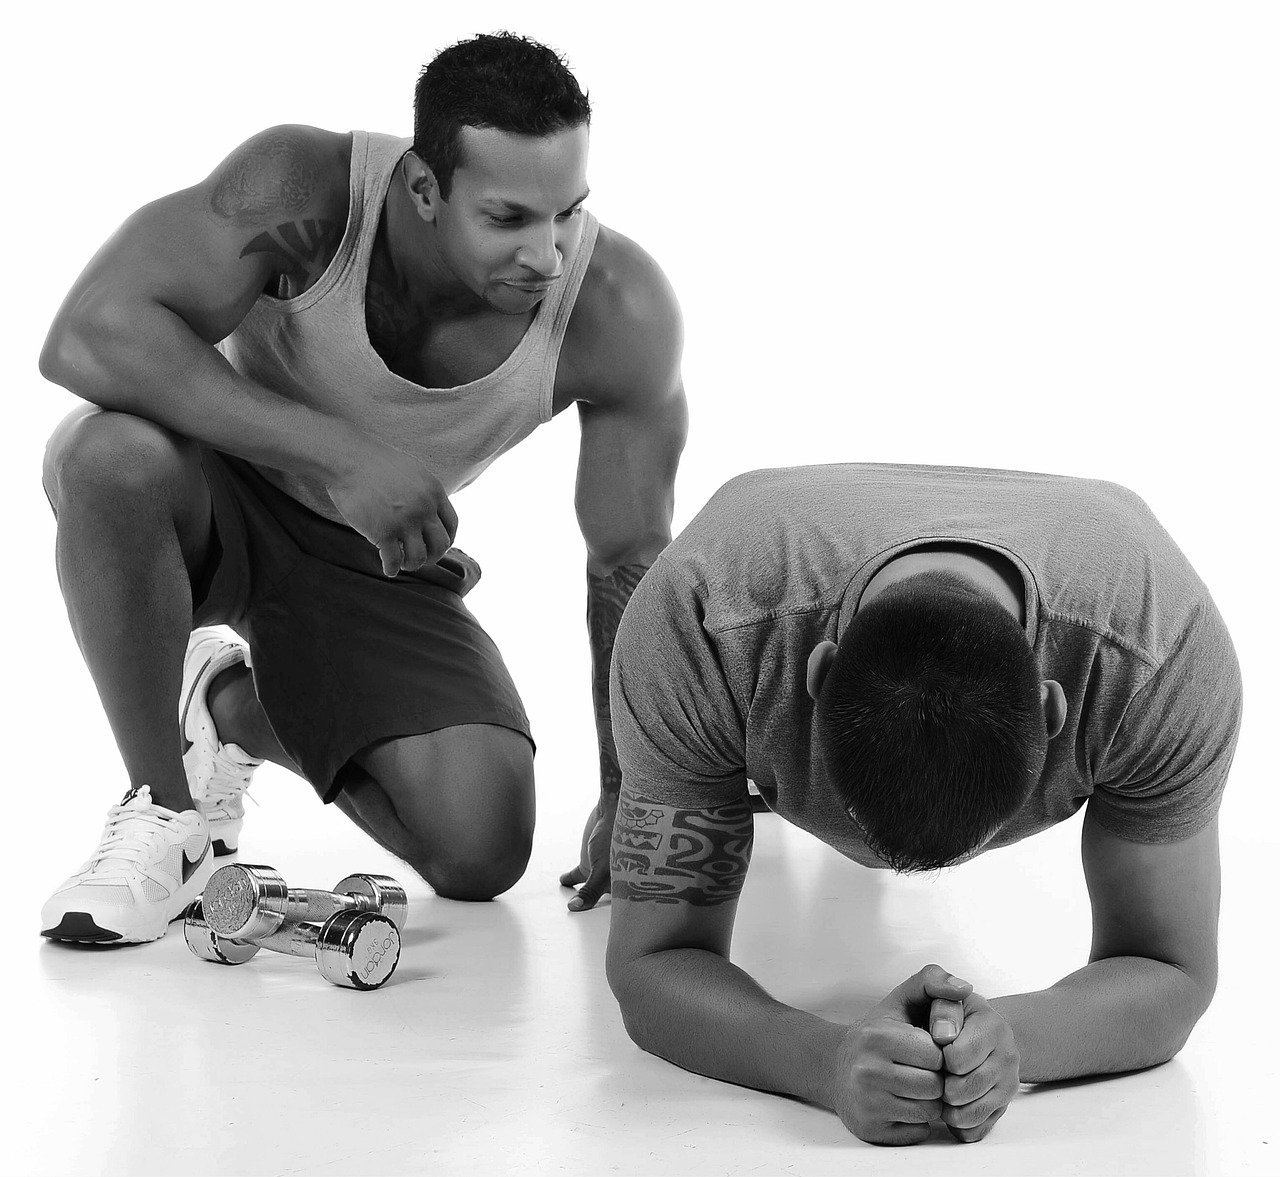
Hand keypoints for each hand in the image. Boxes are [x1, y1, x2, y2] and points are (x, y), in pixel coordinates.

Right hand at [326, 440, 457, 576]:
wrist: (349, 459)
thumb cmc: (375, 463)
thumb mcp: (413, 471)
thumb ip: (425, 492)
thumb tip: (431, 511)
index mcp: (434, 492)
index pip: (452, 525)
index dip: (447, 540)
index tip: (436, 546)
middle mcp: (425, 509)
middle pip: (440, 545)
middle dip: (432, 556)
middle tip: (421, 559)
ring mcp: (405, 522)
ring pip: (419, 557)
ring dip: (412, 564)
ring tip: (402, 563)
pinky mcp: (383, 532)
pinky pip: (393, 560)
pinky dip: (391, 569)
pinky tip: (388, 570)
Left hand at [558, 790, 618, 912]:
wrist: (616, 808)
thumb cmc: (618, 837)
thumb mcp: (603, 868)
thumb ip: (591, 890)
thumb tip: (575, 908)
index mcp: (630, 886)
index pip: (621, 909)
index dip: (615, 921)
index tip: (600, 932)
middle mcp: (618, 882)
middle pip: (605, 903)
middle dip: (595, 912)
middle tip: (581, 922)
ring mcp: (603, 873)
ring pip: (590, 890)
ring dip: (582, 897)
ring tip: (570, 907)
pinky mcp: (591, 864)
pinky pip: (579, 877)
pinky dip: (569, 880)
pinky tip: (563, 882)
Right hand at [828, 964, 972, 1145]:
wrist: (836, 1067)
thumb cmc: (877, 1034)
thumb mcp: (900, 1000)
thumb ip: (932, 983)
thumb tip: (965, 987)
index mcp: (877, 1036)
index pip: (937, 1055)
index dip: (938, 1054)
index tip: (926, 1050)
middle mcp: (867, 1070)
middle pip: (934, 1086)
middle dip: (935, 1079)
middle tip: (920, 1071)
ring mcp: (866, 1102)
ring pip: (928, 1111)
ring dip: (929, 1101)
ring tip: (914, 1087)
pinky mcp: (869, 1128)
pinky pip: (917, 1132)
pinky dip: (917, 1121)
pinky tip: (901, 1105)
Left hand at [939, 992, 1018, 1142]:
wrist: (967, 1029)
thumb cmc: (941, 1012)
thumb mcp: (934, 990)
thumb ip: (934, 987)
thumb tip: (943, 1032)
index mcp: (992, 1024)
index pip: (956, 1057)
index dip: (935, 1055)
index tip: (930, 1046)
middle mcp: (1008, 1055)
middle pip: (962, 1089)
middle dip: (939, 1083)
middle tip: (931, 1071)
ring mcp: (1008, 1084)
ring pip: (968, 1113)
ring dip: (945, 1106)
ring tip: (936, 1087)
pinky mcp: (1002, 1108)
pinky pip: (974, 1131)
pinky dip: (956, 1124)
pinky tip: (947, 1106)